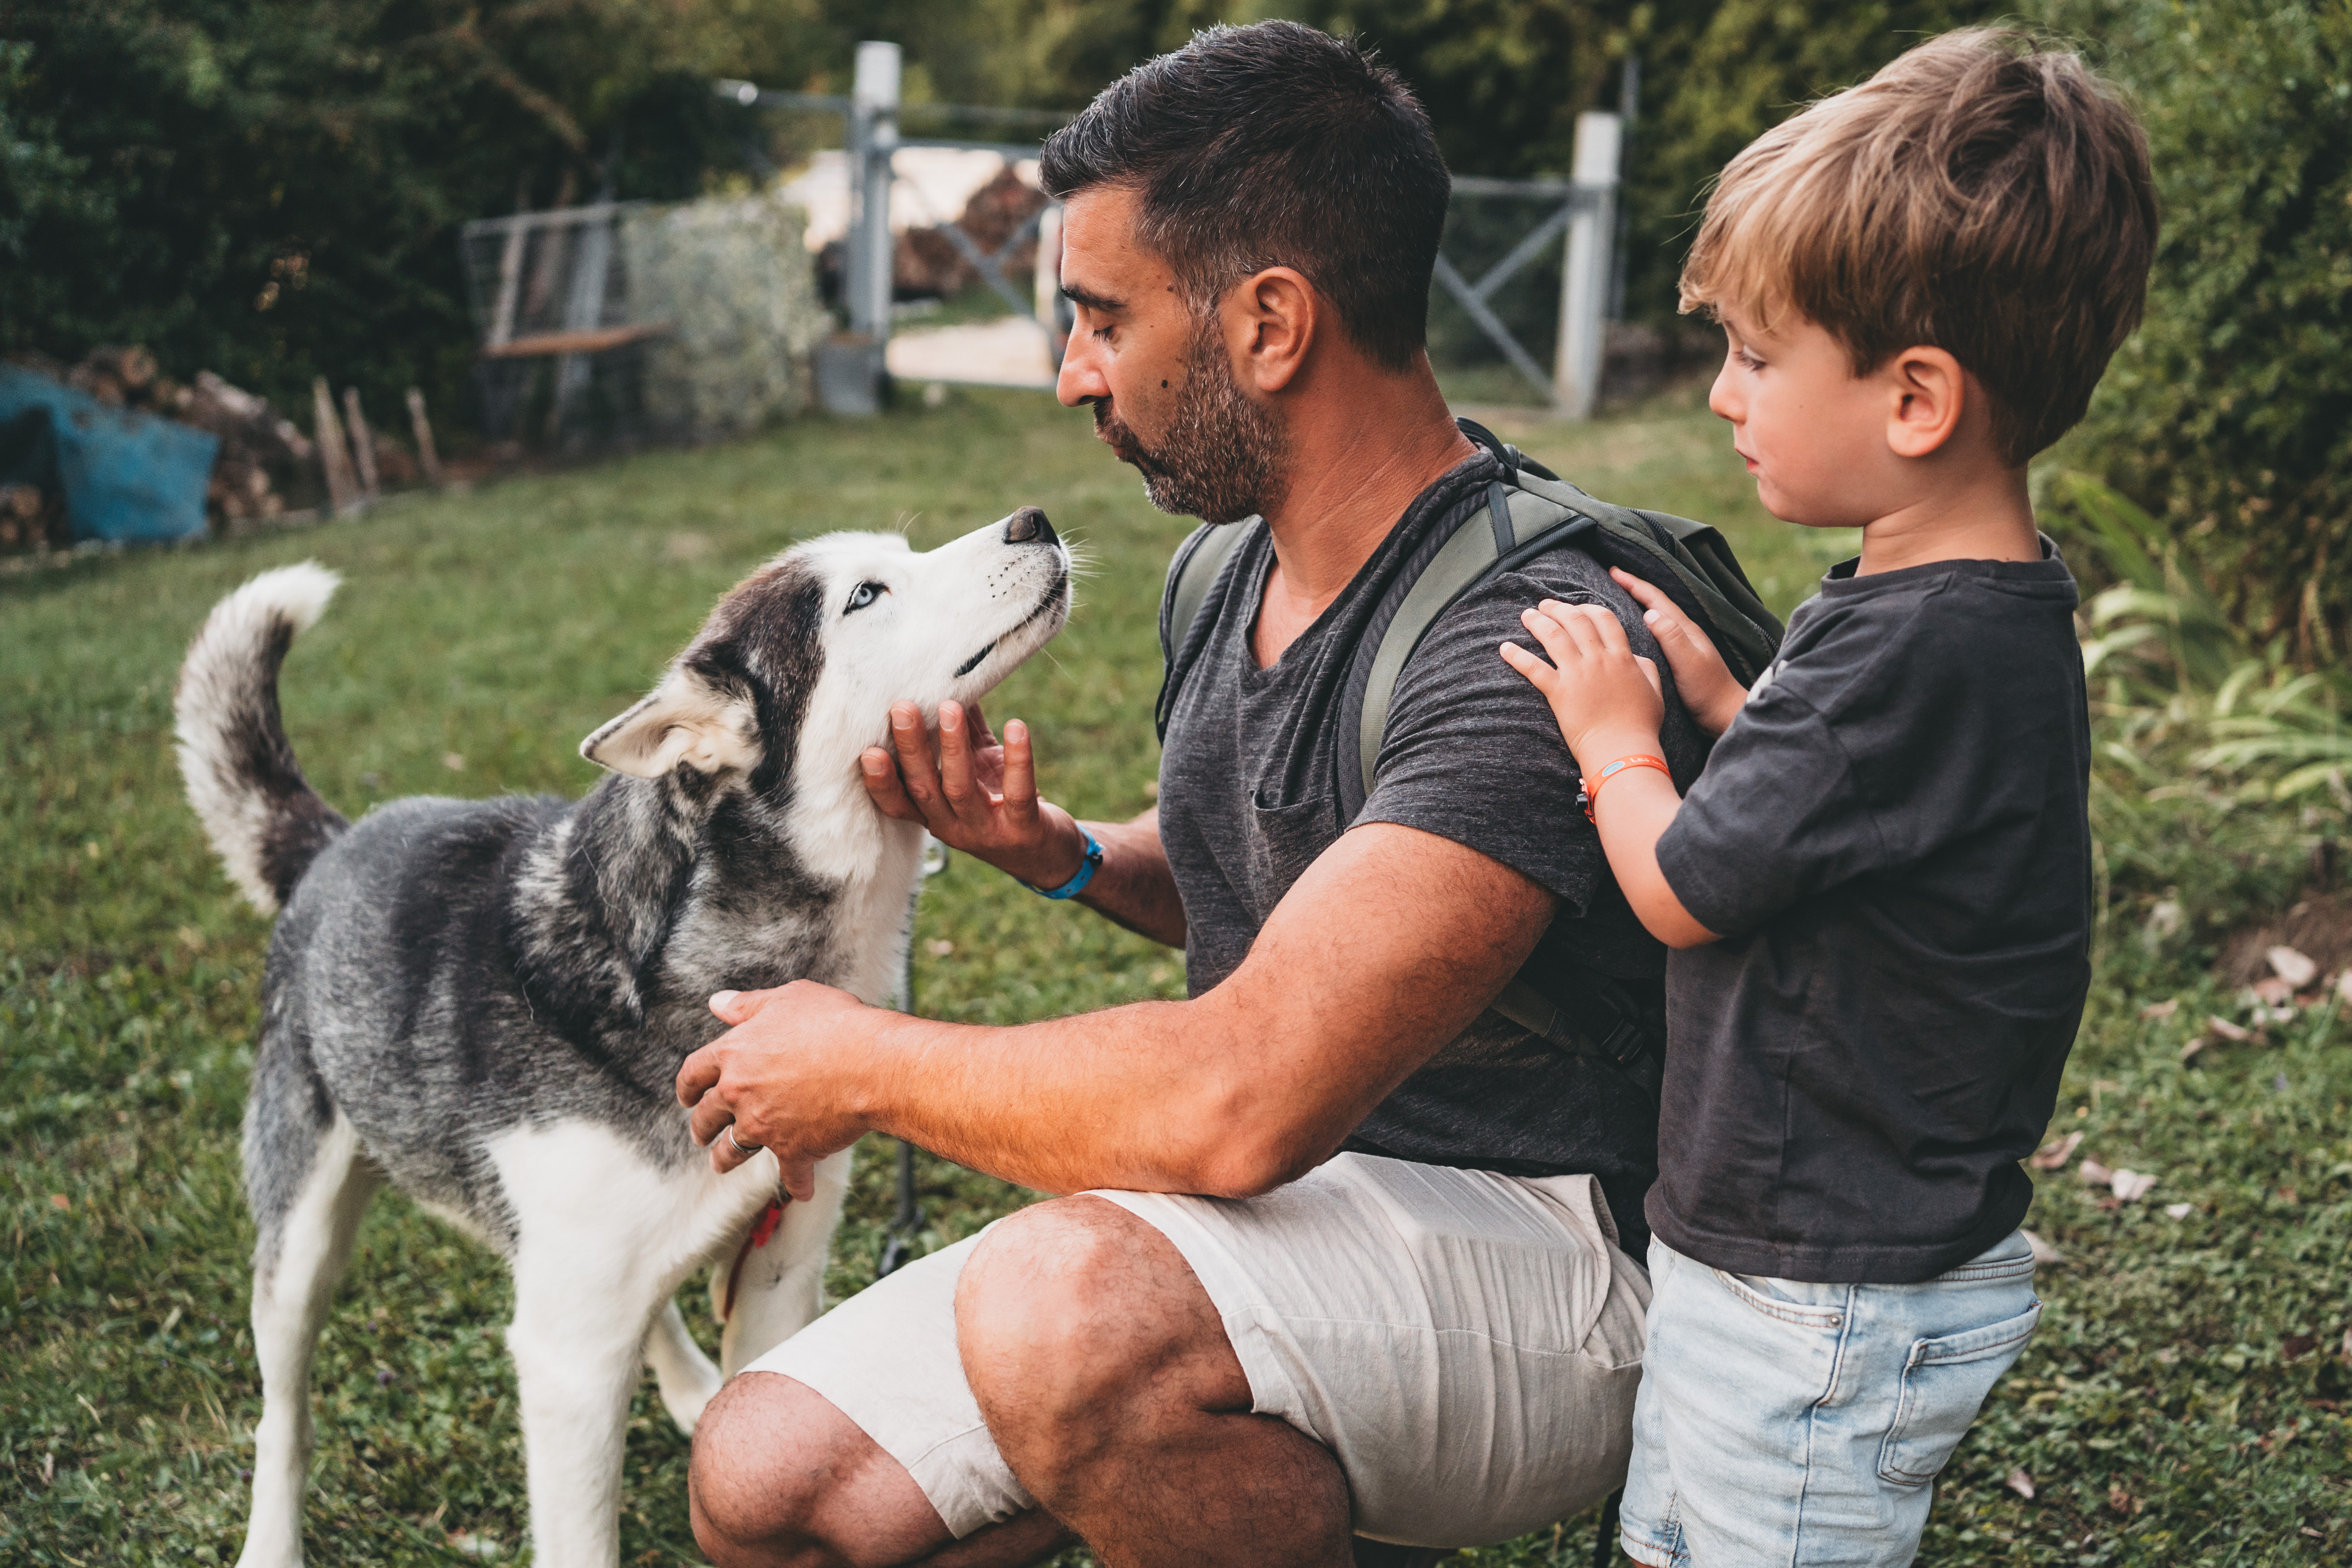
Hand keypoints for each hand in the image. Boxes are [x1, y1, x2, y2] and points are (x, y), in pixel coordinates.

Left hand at [676, 982, 875, 1194]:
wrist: (870, 1064)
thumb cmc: (832, 1023)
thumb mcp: (787, 999)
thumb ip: (748, 1005)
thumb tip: (717, 1002)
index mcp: (734, 1054)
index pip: (694, 1073)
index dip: (687, 1086)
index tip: (686, 1096)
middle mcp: (740, 1093)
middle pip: (707, 1116)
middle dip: (701, 1127)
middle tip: (701, 1134)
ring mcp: (764, 1126)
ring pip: (733, 1150)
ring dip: (725, 1160)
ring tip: (722, 1163)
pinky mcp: (793, 1150)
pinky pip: (789, 1175)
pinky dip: (796, 1184)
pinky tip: (801, 1190)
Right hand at [859, 699, 1088, 887]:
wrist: (1049, 855)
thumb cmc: (1003, 804)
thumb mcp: (978, 771)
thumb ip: (964, 736)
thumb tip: (950, 683)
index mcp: (935, 813)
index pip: (898, 802)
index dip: (880, 781)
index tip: (867, 750)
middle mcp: (953, 826)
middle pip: (924, 788)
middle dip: (912, 749)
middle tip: (902, 708)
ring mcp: (987, 831)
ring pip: (961, 788)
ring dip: (953, 747)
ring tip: (949, 707)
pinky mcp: (1023, 829)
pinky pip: (1018, 793)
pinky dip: (1017, 759)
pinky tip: (1016, 726)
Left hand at [1500, 599, 1665, 769]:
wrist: (1622, 750)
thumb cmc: (1640, 726)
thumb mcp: (1654, 692)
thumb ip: (1646, 668)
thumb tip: (1636, 657)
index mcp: (1622, 657)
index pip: (1604, 619)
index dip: (1588, 608)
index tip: (1577, 606)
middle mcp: (1599, 660)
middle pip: (1575, 621)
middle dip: (1558, 608)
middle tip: (1545, 605)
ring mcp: (1578, 674)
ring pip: (1553, 636)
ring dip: (1537, 622)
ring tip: (1526, 615)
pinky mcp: (1559, 692)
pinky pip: (1533, 668)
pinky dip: (1517, 656)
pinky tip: (1505, 648)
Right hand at [1608, 568, 1747, 735]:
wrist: (1723, 713)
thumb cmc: (1707, 691)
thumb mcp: (1689, 663)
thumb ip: (1671, 638)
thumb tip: (1650, 613)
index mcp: (1685, 629)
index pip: (1656, 599)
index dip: (1635, 584)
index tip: (1614, 572)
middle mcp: (1684, 632)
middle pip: (1656, 602)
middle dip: (1634, 587)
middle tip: (1612, 576)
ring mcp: (1682, 644)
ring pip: (1656, 615)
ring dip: (1638, 602)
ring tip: (1618, 596)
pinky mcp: (1678, 657)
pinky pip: (1656, 632)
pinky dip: (1642, 622)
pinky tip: (1634, 628)